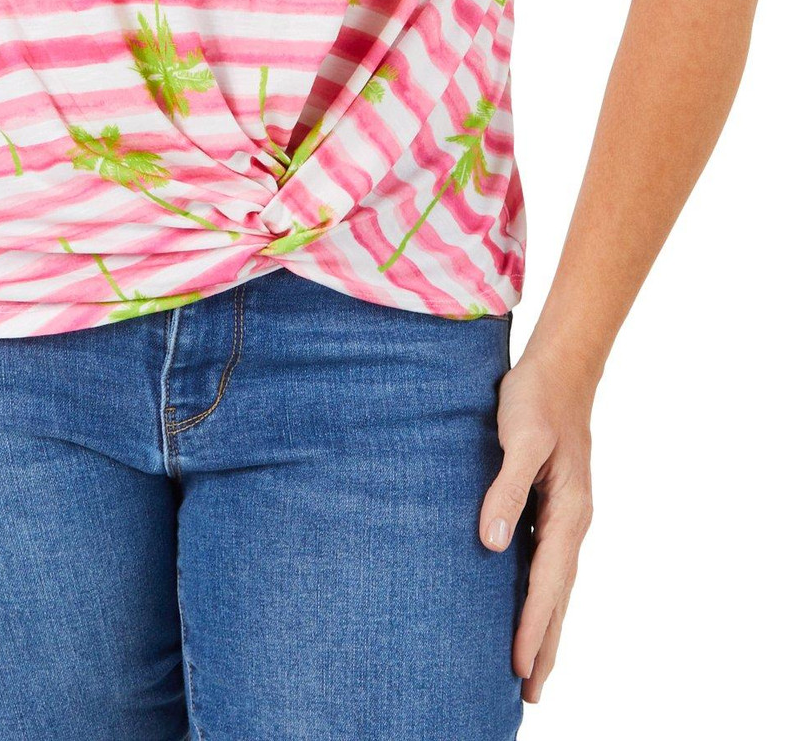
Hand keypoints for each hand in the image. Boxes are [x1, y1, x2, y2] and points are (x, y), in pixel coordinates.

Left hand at [479, 346, 594, 702]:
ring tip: (531, 667)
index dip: (533, 626)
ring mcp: (565, 516)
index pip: (549, 583)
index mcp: (568, 512)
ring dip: (544, 624)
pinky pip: (547, 562)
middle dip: (545, 644)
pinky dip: (539, 593)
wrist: (558, 371)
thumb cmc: (535, 401)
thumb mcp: (519, 438)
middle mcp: (571, 521)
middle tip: (532, 694)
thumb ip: (507, 489)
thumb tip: (493, 544)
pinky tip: (524, 605)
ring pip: (555, 583)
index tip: (519, 666)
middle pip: (559, 596)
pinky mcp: (552, 506)